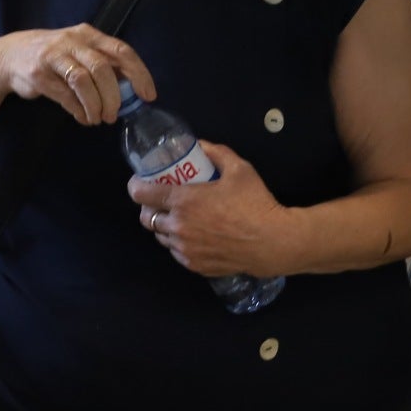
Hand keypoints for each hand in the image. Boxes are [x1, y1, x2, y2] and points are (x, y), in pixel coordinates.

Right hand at [0, 25, 153, 124]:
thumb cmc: (54, 55)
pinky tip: (83, 117)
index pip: (121, 50)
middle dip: (113, 96)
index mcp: (88, 34)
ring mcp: (53, 56)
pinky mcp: (39, 74)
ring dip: (95, 105)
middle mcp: (71, 41)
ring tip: (98, 119)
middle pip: (102, 68)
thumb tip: (132, 87)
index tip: (148, 95)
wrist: (9, 56)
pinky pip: (64, 95)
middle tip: (114, 115)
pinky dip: (78, 110)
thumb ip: (103, 63)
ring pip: (83, 81)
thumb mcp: (79, 50)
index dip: (138, 73)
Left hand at [129, 140, 294, 278]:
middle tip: (162, 200)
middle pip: (146, 218)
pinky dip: (179, 243)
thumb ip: (216, 153)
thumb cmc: (255, 204)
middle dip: (149, 208)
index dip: (136, 186)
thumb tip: (200, 145)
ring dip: (164, 226)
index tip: (141, 182)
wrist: (273, 242)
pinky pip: (176, 253)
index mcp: (182, 201)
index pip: (140, 194)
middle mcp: (177, 227)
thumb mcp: (239, 169)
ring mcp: (184, 249)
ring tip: (180, 218)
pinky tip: (194, 236)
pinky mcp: (194, 265)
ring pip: (161, 237)